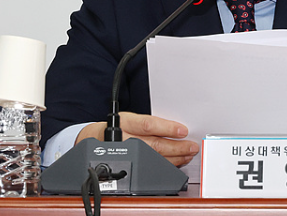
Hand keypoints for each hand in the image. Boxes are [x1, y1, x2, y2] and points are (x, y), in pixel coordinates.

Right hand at [76, 112, 199, 166]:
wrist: (95, 139)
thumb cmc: (119, 126)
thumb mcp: (131, 118)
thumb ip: (150, 123)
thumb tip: (177, 128)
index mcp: (126, 122)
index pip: (148, 125)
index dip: (167, 128)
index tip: (183, 130)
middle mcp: (125, 139)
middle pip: (154, 145)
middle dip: (176, 147)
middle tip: (191, 147)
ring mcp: (126, 154)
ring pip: (153, 158)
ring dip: (175, 158)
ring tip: (188, 155)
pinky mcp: (127, 165)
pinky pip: (150, 167)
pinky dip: (166, 165)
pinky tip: (176, 162)